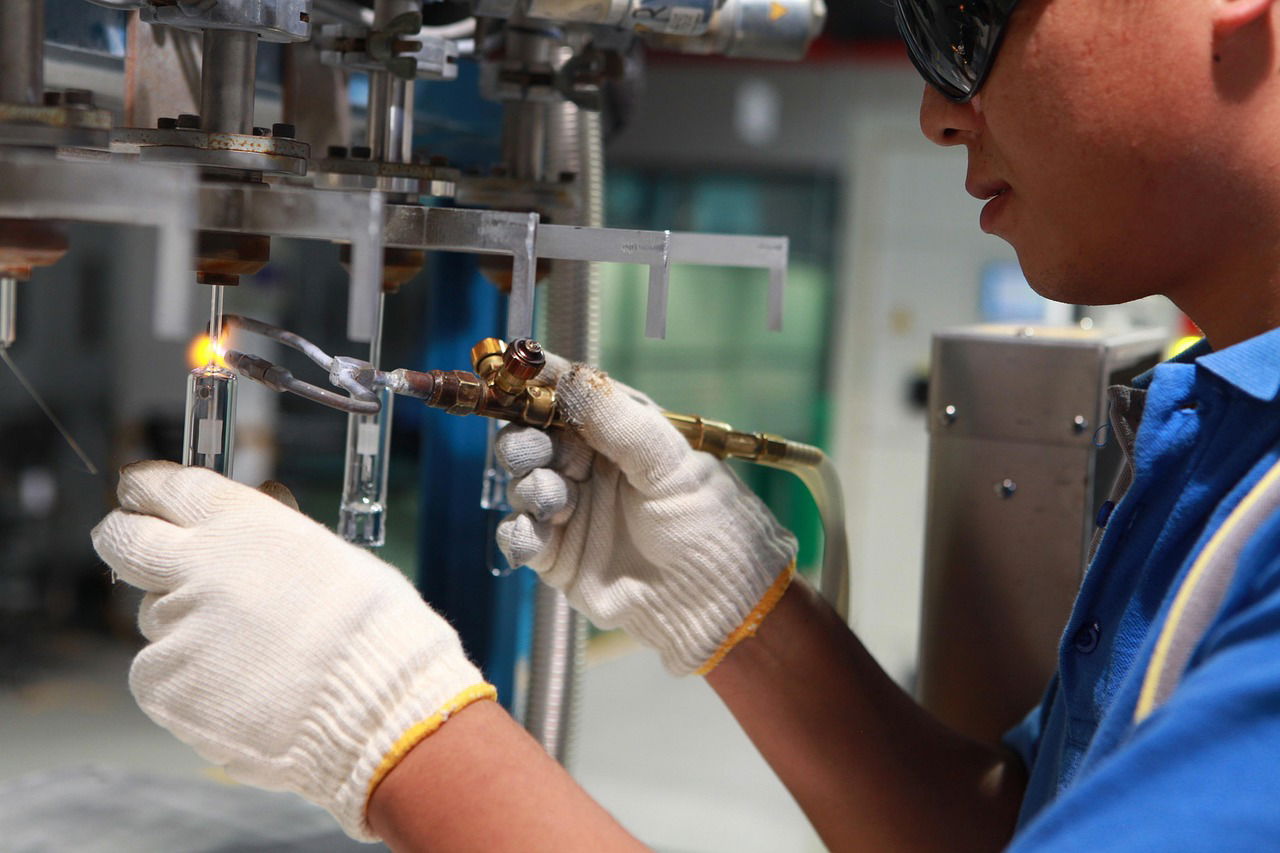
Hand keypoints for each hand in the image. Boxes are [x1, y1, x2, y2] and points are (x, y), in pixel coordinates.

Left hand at [91, 461, 494, 840]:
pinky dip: (189, 678)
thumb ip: (277, 534)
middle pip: (124, 540)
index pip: (167, 487)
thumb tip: (263, 510)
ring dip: (183, 624)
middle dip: (125, 538)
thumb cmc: (370, 629)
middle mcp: (196, 565)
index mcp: (241, 523)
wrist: (371, 705)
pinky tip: (238, 687)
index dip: (148, 488)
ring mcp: (173, 625)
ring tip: (243, 652)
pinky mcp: (162, 682)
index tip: (141, 492)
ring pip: (156, 616)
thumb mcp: (329, 555)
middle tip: (135, 545)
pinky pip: (160, 672)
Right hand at [495, 357, 796, 675]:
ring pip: (522, 482)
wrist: (716, 599)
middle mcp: (590, 464)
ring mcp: (572, 508)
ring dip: (529, 486)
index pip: (569, 395)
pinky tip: (536, 538)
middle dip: (524, 440)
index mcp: (620, 431)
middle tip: (532, 453)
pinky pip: (519, 535)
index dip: (537, 380)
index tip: (510, 369)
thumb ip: (616, 420)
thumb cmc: (707, 521)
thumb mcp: (668, 461)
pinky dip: (519, 533)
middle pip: (532, 436)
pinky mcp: (558, 554)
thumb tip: (567, 376)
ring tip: (555, 502)